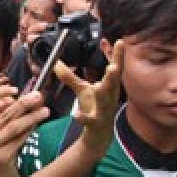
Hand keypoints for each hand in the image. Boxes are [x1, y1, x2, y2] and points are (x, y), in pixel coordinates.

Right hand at [0, 81, 48, 176]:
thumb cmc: (1, 151)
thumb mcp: (0, 132)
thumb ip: (8, 116)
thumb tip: (29, 97)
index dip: (1, 91)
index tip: (16, 89)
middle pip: (4, 112)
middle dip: (24, 102)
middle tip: (38, 96)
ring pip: (14, 125)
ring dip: (32, 116)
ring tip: (46, 111)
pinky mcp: (0, 156)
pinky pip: (19, 138)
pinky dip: (31, 130)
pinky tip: (39, 124)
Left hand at [55, 39, 124, 156]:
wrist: (99, 135)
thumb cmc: (94, 108)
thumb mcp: (82, 90)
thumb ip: (70, 76)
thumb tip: (56, 62)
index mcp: (108, 87)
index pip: (114, 69)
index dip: (117, 56)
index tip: (119, 41)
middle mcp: (109, 97)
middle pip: (112, 84)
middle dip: (113, 74)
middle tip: (113, 65)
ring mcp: (103, 111)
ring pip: (104, 102)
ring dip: (102, 93)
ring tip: (98, 86)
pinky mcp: (96, 124)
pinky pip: (90, 120)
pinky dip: (83, 118)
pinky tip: (75, 115)